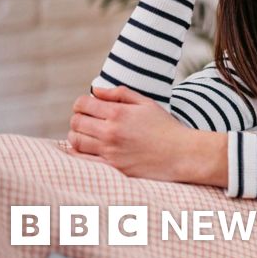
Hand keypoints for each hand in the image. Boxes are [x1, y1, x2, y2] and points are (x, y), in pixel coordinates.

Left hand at [68, 86, 191, 181]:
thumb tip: (96, 90)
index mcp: (118, 113)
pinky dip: (78, 151)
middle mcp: (110, 132)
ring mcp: (110, 151)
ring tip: (87, 132)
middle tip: (87, 119)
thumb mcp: (146, 103)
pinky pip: (83, 159)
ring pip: (76, 140)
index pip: (82, 104)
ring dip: (77, 134)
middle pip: (76, 122)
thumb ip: (120, 94)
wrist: (180, 154)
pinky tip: (84, 147)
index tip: (87, 105)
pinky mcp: (112, 167)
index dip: (81, 103)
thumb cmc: (165, 127)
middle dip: (78, 117)